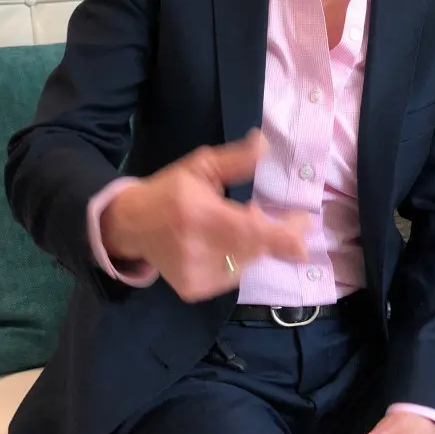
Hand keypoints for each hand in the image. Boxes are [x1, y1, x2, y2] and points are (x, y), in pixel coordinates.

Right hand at [100, 129, 309, 301]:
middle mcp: (198, 249)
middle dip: (280, 235)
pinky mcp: (194, 289)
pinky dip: (239, 259)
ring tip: (241, 226)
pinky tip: (226, 245)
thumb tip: (264, 144)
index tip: (304, 219)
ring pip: (248, 263)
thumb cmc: (171, 191)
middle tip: (285, 220)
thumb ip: (235, 160)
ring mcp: (195, 274)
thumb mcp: (200, 166)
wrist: (131, 226)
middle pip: (258, 249)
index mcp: (199, 215)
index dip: (287, 232)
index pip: (254, 232)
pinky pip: (233, 275)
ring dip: (256, 245)